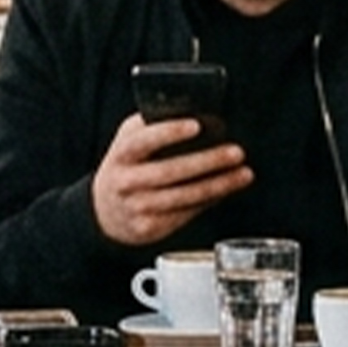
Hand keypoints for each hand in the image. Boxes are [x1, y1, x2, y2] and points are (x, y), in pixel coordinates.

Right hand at [88, 113, 251, 248]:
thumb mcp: (128, 143)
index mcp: (121, 154)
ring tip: (243, 173)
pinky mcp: (150, 228)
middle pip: (170, 171)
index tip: (196, 125)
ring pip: (184, 196)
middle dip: (207, 161)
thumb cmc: (125, 167)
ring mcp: (138, 207)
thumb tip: (197, 119)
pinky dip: (210, 200)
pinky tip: (227, 189)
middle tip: (235, 152)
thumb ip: (151, 128)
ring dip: (218, 184)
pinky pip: (187, 213)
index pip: (142, 141)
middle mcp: (126, 182)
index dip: (169, 132)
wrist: (103, 211)